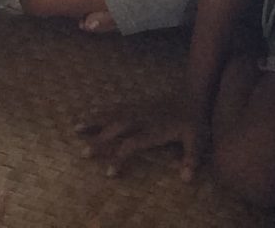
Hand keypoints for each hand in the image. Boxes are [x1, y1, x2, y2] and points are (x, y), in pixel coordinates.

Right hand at [76, 99, 208, 180]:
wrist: (195, 94)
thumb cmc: (195, 121)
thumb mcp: (198, 139)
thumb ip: (191, 158)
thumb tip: (185, 179)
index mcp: (155, 129)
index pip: (133, 143)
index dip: (120, 157)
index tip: (109, 172)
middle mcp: (143, 118)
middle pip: (117, 127)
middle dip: (100, 140)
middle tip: (83, 152)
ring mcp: (139, 109)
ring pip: (113, 114)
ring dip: (95, 120)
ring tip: (76, 127)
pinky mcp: (138, 103)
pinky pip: (117, 106)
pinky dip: (103, 110)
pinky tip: (91, 113)